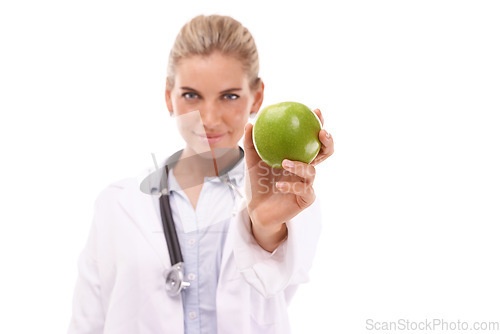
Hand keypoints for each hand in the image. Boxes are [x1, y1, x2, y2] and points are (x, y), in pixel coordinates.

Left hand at [243, 108, 333, 251]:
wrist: (257, 209)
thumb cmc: (258, 183)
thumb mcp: (253, 162)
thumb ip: (252, 143)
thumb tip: (250, 124)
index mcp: (298, 156)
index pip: (311, 138)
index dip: (318, 124)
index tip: (316, 111)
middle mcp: (306, 168)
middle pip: (324, 153)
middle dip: (327, 141)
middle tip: (321, 133)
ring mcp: (307, 183)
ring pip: (311, 172)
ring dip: (300, 165)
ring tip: (285, 162)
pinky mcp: (305, 199)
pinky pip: (302, 190)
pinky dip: (290, 185)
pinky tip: (280, 184)